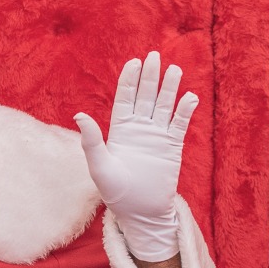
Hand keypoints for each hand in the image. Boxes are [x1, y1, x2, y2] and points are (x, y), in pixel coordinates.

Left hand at [74, 52, 197, 262]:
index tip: (134, 62)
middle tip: (156, 56)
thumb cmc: (115, 191)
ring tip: (174, 70)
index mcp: (120, 129)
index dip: (130, 79)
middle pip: (146, 96)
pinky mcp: (172, 147)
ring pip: (164, 105)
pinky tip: (189, 97)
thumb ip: (92, 141)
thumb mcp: (99, 166)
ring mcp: (157, 136)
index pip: (126, 98)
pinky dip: (184, 111)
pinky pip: (179, 124)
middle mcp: (139, 128)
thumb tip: (79, 115)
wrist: (140, 211)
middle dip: (150, 77)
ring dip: (169, 88)